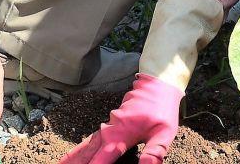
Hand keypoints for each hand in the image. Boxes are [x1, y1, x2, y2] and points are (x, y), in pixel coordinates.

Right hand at [59, 74, 183, 163]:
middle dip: (75, 161)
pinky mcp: (111, 123)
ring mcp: (109, 125)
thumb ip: (154, 152)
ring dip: (75, 156)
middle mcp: (110, 130)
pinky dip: (83, 148)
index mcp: (121, 134)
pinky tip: (79, 155)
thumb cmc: (162, 108)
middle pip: (88, 151)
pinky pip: (93, 138)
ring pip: (87, 144)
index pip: (102, 158)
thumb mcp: (165, 132)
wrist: (157, 83)